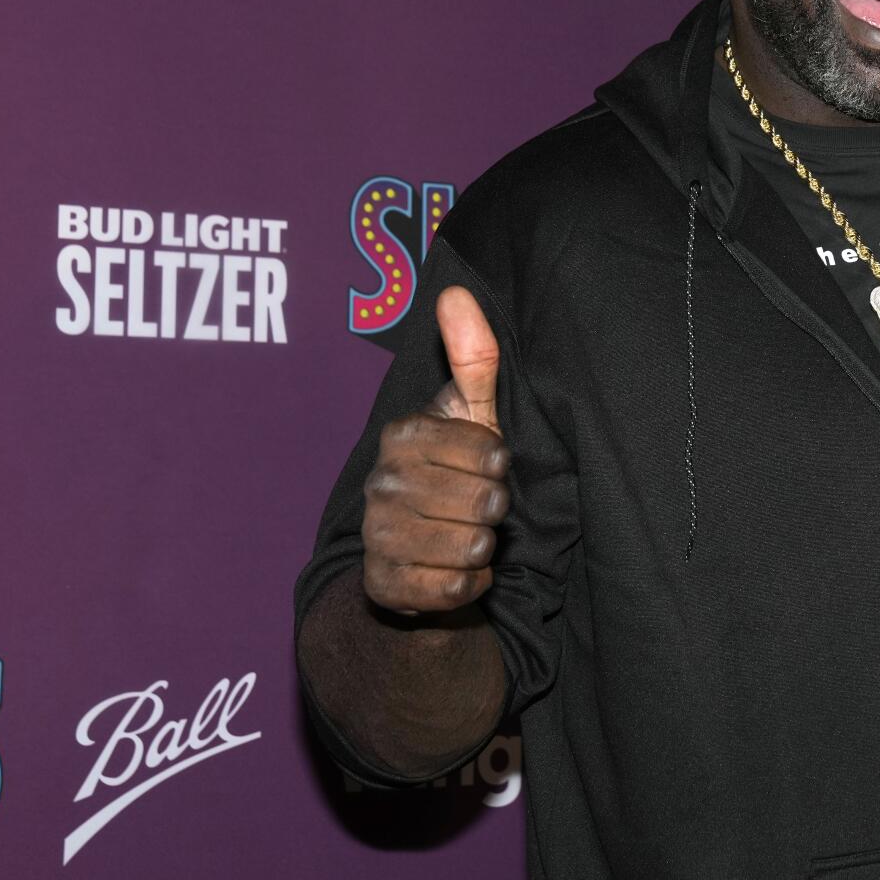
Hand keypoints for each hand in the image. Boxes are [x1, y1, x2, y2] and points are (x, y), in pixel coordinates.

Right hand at [360, 287, 510, 614]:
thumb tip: (454, 290)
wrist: (424, 553)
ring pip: (469, 548)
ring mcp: (377, 536)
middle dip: (495, 508)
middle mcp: (381, 483)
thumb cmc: (458, 473)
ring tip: (468, 535)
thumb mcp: (474, 414)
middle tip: (478, 505)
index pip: (490, 452)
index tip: (489, 465)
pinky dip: (468, 584)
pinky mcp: (383, 585)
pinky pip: (452, 589)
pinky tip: (456, 570)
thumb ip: (473, 357)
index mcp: (403, 435)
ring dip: (483, 547)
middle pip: (483, 503)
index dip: (502, 465)